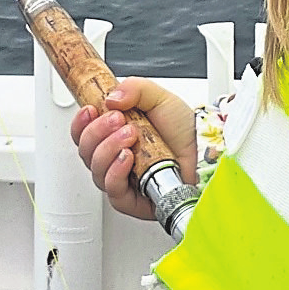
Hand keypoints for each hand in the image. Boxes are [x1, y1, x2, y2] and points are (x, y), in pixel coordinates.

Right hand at [71, 77, 197, 220]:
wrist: (207, 150)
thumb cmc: (185, 130)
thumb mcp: (158, 98)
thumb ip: (134, 89)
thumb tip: (111, 98)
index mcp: (114, 135)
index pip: (84, 134)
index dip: (81, 123)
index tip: (89, 109)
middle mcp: (115, 158)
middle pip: (86, 151)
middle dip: (97, 132)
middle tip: (117, 120)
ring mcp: (123, 179)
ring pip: (96, 170)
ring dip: (107, 149)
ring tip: (130, 135)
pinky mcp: (133, 200)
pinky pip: (112, 190)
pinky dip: (115, 172)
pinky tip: (127, 158)